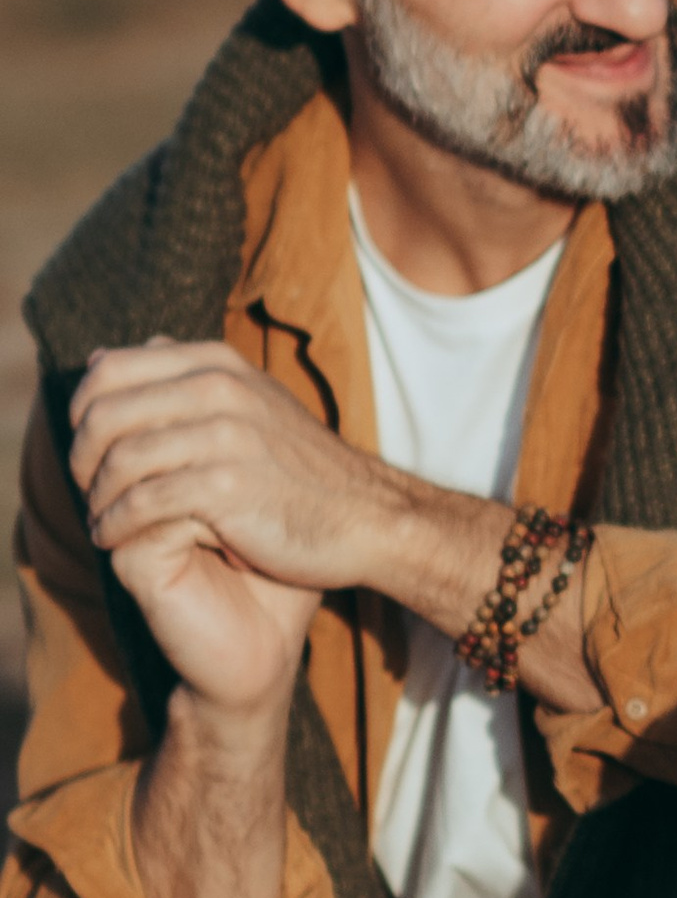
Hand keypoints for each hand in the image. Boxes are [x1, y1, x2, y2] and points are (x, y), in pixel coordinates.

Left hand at [68, 339, 605, 709]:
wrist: (372, 519)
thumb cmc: (306, 472)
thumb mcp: (251, 403)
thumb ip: (185, 380)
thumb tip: (106, 357)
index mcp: (218, 365)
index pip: (110, 371)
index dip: (82, 412)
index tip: (85, 448)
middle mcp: (218, 390)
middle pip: (105, 414)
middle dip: (81, 458)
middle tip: (85, 491)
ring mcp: (225, 437)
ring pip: (120, 461)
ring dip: (96, 499)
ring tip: (98, 523)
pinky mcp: (228, 488)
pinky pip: (144, 503)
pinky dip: (117, 525)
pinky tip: (115, 540)